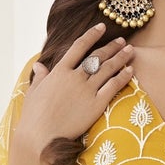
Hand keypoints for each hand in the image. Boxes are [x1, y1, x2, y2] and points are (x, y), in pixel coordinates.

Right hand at [14, 24, 134, 156]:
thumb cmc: (34, 117)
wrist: (41, 137)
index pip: (79, 47)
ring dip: (121, 58)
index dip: (92, 35)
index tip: (101, 27)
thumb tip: (39, 65)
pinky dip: (123, 77)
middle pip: (97, 56)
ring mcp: (86, 90)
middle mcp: (74, 77)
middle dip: (111, 47)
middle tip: (122, 41)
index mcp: (59, 71)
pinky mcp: (96, 104)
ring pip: (108, 69)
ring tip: (130, 51)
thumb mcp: (34, 93)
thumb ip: (40, 77)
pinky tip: (130, 71)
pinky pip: (113, 86)